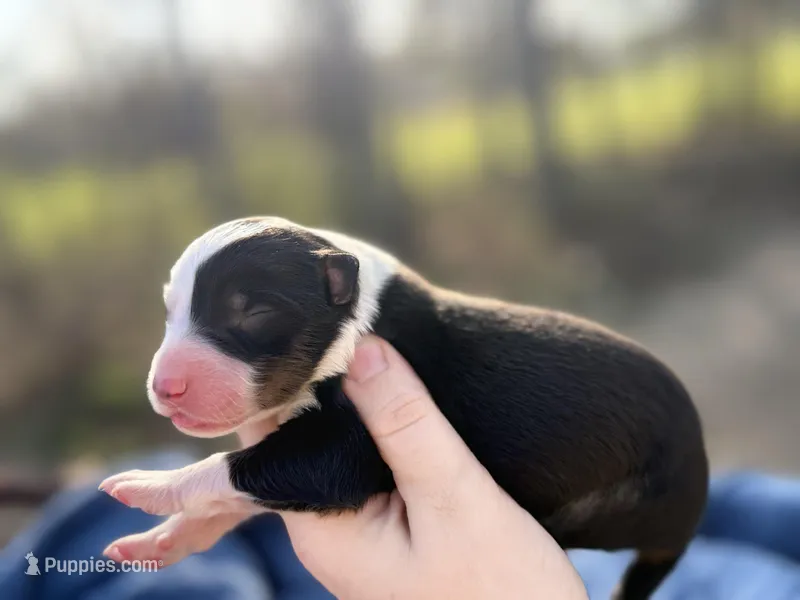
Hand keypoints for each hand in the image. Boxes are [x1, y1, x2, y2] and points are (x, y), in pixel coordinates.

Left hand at [281, 336, 587, 599]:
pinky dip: (376, 426)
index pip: (272, 435)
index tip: (310, 321)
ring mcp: (357, 528)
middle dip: (320, 381)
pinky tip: (394, 395)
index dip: (286, 376)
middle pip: (300, 436)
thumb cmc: (501, 593)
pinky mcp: (389, 525)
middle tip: (342, 319)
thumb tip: (360, 347)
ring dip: (352, 401)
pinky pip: (367, 462)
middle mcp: (326, 528)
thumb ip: (405, 424)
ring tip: (368, 341)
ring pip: (337, 446)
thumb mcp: (454, 499)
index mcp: (320, 526)